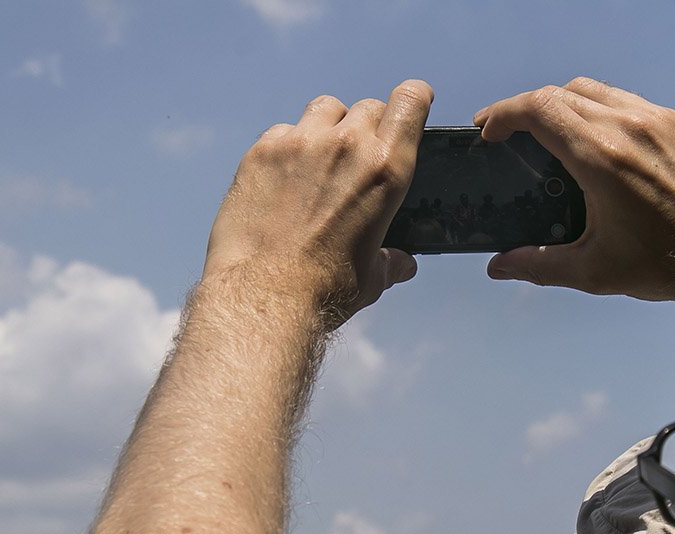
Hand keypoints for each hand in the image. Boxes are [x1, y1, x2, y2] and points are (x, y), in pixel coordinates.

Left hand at [204, 80, 433, 324]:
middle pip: (366, 107)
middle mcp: (346, 145)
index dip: (413, 98)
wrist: (264, 295)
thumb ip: (390, 262)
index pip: (409, 101)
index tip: (410, 104)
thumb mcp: (372, 278)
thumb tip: (403, 265)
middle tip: (357, 158)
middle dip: (368, 127)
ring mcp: (300, 143)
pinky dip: (287, 146)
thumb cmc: (326, 289)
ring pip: (324, 109)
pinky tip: (282, 179)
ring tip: (319, 161)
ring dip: (328, 127)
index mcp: (386, 169)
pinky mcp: (262, 152)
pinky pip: (282, 131)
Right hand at [475, 77, 674, 304]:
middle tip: (507, 134)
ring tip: (546, 134)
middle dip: (524, 109)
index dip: (503, 114)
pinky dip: (595, 108)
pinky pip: (623, 99)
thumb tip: (499, 266)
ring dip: (560, 104)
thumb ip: (540, 265)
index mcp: (600, 157)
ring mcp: (654, 118)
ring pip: (591, 90)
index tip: (487, 132)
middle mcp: (626, 126)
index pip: (538, 109)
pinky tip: (592, 139)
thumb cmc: (670, 261)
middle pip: (559, 93)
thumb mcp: (596, 271)